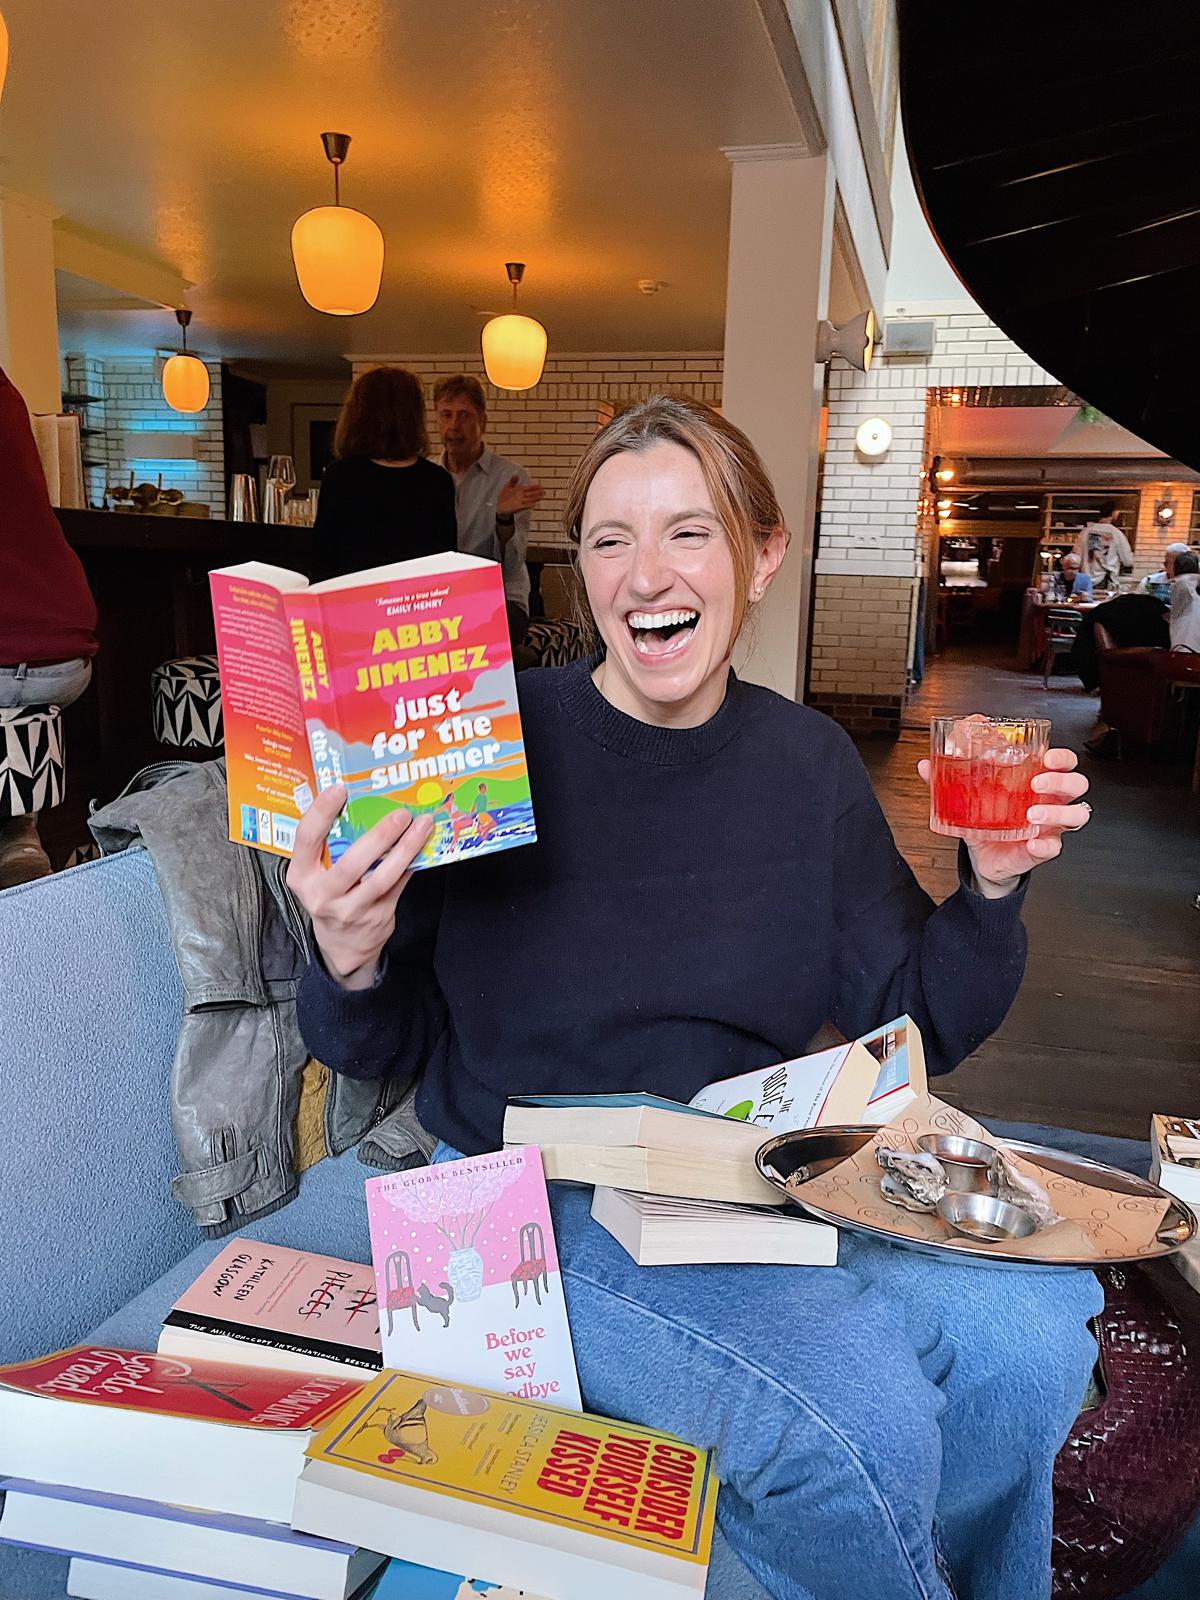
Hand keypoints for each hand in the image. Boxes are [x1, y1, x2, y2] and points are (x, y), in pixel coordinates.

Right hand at [286, 783, 433, 989]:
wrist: (342, 946)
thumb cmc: (330, 896)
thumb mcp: (314, 875)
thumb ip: (327, 846)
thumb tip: (358, 800)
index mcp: (301, 877)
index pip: (306, 839)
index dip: (321, 812)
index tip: (339, 788)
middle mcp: (323, 895)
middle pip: (352, 863)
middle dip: (379, 835)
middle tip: (400, 813)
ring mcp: (351, 909)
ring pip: (382, 877)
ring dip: (406, 849)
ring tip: (421, 825)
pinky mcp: (378, 916)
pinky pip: (399, 885)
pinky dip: (412, 863)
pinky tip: (423, 844)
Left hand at [497, 475, 544, 516]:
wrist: (500, 507)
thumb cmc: (504, 497)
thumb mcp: (507, 487)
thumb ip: (513, 482)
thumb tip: (516, 475)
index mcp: (520, 491)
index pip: (528, 488)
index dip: (534, 487)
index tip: (540, 486)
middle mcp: (521, 496)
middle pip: (531, 494)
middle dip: (537, 492)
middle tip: (544, 491)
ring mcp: (520, 502)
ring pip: (529, 499)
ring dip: (535, 498)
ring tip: (542, 497)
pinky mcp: (518, 507)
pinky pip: (525, 506)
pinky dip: (529, 505)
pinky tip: (534, 504)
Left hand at [917, 748, 1090, 898]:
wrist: (984, 860)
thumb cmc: (986, 823)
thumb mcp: (969, 799)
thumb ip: (949, 781)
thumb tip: (926, 765)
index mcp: (1036, 782)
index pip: (1063, 763)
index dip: (1061, 757)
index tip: (1046, 755)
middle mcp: (1049, 802)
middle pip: (1076, 784)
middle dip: (1061, 780)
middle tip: (1036, 783)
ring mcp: (1050, 827)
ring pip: (1075, 815)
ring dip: (1057, 811)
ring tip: (1032, 814)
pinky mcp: (1042, 849)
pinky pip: (1054, 847)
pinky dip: (1045, 845)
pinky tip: (1032, 843)